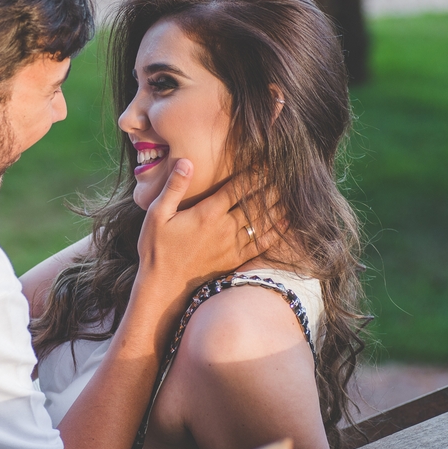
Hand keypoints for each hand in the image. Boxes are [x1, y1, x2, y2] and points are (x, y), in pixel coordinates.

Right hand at [137, 160, 275, 301]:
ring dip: (277, 206)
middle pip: (254, 203)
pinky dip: (275, 232)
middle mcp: (224, 228)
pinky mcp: (234, 260)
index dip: (253, 173)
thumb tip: (187, 162)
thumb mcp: (156, 214)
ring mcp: (232, 246)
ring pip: (261, 222)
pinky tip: (285, 223)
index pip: (236, 188)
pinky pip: (260, 244)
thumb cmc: (156, 249)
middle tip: (285, 173)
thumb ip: (174, 187)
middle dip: (270, 186)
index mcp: (207, 213)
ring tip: (291, 192)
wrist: (162, 288)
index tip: (266, 160)